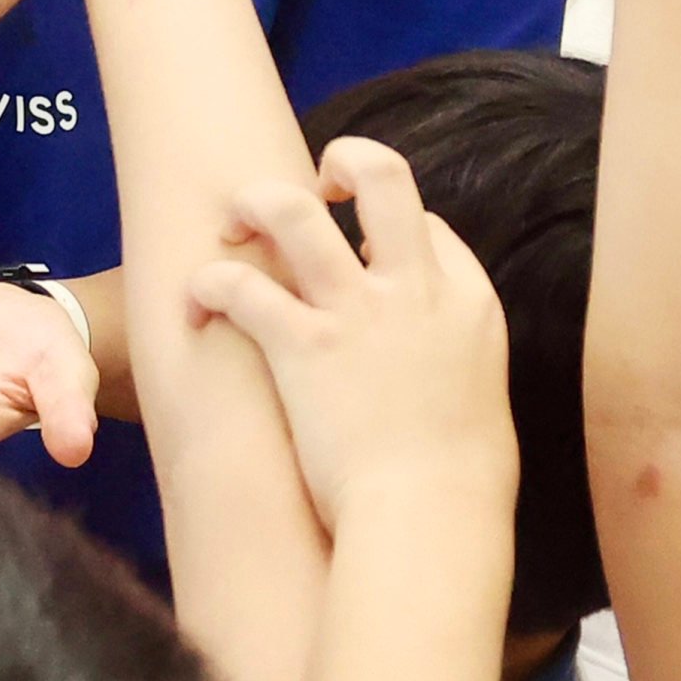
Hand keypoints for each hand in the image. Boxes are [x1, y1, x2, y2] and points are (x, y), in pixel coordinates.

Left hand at [182, 138, 514, 534]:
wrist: (431, 520)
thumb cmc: (460, 484)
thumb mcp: (483, 396)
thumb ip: (454, 354)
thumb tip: (433, 352)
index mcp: (468, 299)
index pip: (427, 222)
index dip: (391, 227)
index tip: (367, 253)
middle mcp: (412, 288)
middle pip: (382, 174)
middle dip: (343, 160)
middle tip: (314, 185)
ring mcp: (354, 310)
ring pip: (292, 209)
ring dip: (254, 203)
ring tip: (235, 223)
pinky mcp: (299, 345)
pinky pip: (238, 285)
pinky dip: (207, 285)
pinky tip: (197, 304)